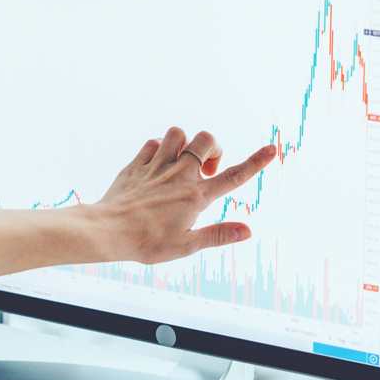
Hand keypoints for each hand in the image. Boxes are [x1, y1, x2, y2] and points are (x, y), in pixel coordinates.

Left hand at [92, 127, 275, 263]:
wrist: (107, 231)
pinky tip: (158, 164)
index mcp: (195, 197)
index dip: (256, 162)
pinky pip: (153, 143)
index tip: (272, 149)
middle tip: (207, 169)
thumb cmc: (146, 243)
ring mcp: (157, 167)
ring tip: (182, 162)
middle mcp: (179, 176)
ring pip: (178, 133)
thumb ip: (218, 235)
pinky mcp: (137, 165)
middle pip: (206, 140)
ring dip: (185, 143)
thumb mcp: (185, 245)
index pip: (233, 177)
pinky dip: (159, 148)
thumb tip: (247, 232)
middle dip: (213, 147)